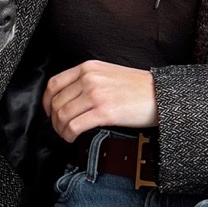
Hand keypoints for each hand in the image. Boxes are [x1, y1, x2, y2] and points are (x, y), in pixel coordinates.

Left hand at [43, 61, 158, 142]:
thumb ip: (88, 80)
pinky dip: (69, 135)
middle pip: (56, 102)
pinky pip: (75, 126)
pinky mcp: (104, 112)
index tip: (49, 111)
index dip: (46, 101)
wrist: (161, 94)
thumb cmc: (138, 87)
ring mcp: (96, 95)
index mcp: (89, 68)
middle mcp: (90, 79)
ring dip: (60, 129)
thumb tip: (69, 98)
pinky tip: (73, 138)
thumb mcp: (108, 73)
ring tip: (66, 135)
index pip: (54, 84)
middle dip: (54, 120)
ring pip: (63, 115)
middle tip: (59, 128)